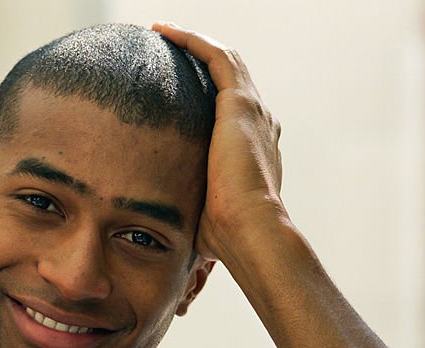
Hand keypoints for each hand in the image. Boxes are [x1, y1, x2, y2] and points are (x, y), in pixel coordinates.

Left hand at [152, 22, 286, 265]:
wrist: (250, 231)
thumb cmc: (227, 238)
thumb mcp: (206, 220)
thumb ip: (192, 214)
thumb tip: (166, 237)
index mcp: (257, 152)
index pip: (234, 117)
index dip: (212, 102)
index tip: (184, 97)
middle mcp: (261, 125)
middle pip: (232, 82)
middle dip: (202, 64)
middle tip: (169, 54)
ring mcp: (254, 112)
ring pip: (226, 61)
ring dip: (195, 43)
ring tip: (163, 34)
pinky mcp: (240, 103)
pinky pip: (216, 57)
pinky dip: (192, 41)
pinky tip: (164, 32)